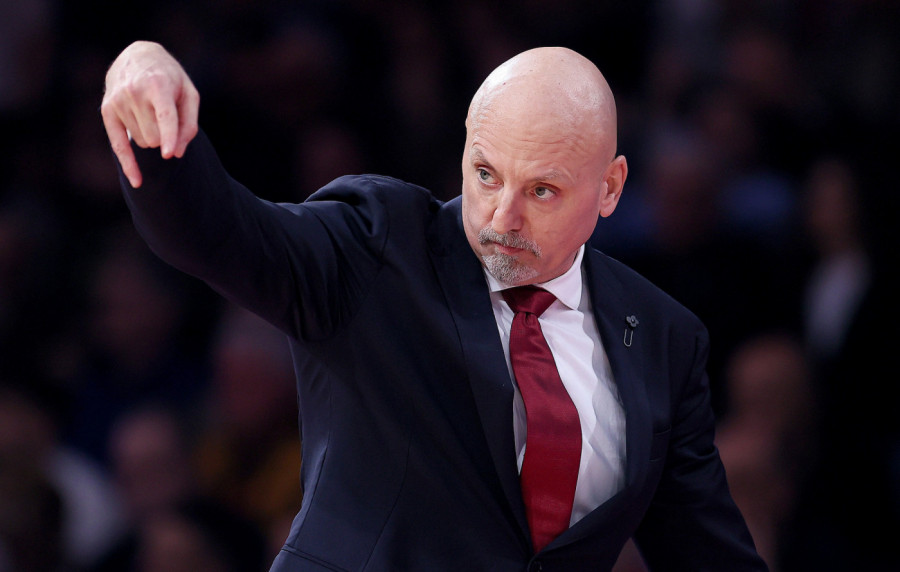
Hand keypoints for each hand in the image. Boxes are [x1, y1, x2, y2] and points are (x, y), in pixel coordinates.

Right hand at [101, 41, 199, 187]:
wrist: (138, 57)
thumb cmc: (170, 79)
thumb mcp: (189, 94)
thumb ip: (189, 123)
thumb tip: (177, 152)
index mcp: (158, 84)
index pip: (164, 116)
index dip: (169, 136)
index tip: (169, 154)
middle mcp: (134, 92)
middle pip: (156, 137)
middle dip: (166, 138)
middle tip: (168, 119)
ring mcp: (118, 101)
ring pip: (144, 142)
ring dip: (153, 137)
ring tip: (153, 114)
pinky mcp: (107, 111)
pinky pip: (118, 145)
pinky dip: (129, 165)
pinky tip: (137, 182)